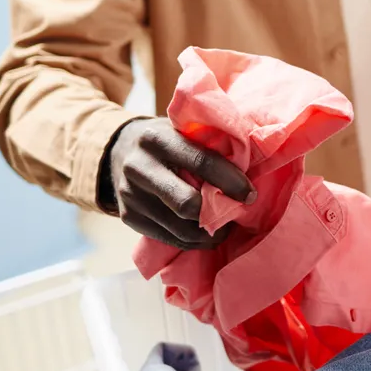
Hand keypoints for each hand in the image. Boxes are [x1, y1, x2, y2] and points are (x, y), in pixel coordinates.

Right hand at [104, 118, 254, 249]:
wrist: (118, 151)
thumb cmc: (167, 141)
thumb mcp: (182, 130)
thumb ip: (208, 144)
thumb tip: (252, 167)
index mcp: (157, 138)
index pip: (201, 162)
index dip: (230, 181)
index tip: (249, 194)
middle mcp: (139, 166)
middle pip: (187, 203)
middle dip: (219, 213)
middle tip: (238, 212)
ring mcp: (129, 194)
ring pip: (180, 227)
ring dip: (210, 233)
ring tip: (226, 227)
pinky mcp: (128, 217)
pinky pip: (169, 238)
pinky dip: (193, 241)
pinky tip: (206, 233)